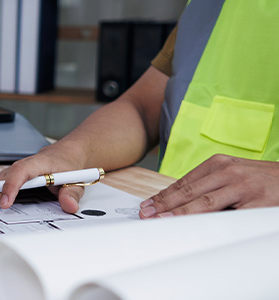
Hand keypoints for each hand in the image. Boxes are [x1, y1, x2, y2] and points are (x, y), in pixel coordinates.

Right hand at [0, 143, 87, 214]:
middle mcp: (22, 167)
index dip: (11, 188)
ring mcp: (14, 173)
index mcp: (37, 164)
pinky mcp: (11, 179)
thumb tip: (70, 206)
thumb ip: (72, 193)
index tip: (5, 204)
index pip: (20, 174)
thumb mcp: (76, 179)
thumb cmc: (68, 164)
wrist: (67, 154)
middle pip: (0, 180)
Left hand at [140, 154, 278, 218]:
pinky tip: (196, 229)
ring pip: (205, 203)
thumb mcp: (232, 173)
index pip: (183, 182)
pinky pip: (229, 216)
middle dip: (164, 204)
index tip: (147, 206)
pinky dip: (210, 223)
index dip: (163, 195)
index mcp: (219, 164)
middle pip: (189, 192)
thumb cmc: (260, 178)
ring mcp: (243, 187)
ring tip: (162, 221)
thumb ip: (208, 184)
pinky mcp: (257, 203)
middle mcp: (228, 172)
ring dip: (180, 213)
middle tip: (146, 214)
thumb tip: (177, 202)